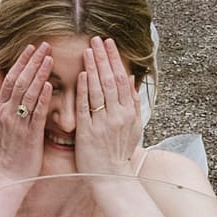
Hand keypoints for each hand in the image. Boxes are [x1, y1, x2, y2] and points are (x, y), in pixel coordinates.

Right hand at [0, 42, 51, 180]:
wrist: (7, 176)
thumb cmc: (6, 149)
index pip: (9, 77)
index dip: (21, 60)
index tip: (32, 45)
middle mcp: (6, 113)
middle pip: (18, 80)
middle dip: (32, 61)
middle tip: (44, 44)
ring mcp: (17, 123)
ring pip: (27, 93)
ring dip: (38, 73)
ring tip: (49, 57)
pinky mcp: (29, 135)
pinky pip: (36, 113)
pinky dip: (41, 98)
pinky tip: (48, 85)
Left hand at [73, 36, 145, 178]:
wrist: (111, 178)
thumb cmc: (119, 152)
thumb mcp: (133, 127)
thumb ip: (133, 103)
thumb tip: (131, 79)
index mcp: (128, 113)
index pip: (121, 79)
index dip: (114, 59)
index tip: (108, 43)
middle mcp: (118, 115)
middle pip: (111, 80)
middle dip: (103, 57)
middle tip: (96, 39)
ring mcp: (103, 123)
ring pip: (99, 90)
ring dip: (94, 68)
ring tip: (88, 49)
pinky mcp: (88, 132)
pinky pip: (87, 107)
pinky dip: (85, 90)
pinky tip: (83, 75)